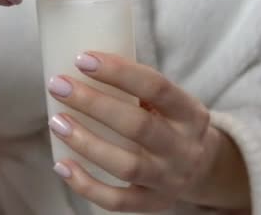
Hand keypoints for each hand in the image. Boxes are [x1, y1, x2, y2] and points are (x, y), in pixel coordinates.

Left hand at [46, 52, 235, 211]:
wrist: (203, 168)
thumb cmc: (172, 123)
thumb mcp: (172, 102)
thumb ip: (140, 87)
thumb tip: (85, 63)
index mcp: (191, 114)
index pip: (157, 87)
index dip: (119, 72)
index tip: (83, 59)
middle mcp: (184, 149)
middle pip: (138, 126)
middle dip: (93, 104)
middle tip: (59, 86)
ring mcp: (169, 180)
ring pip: (126, 166)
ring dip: (86, 143)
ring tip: (57, 122)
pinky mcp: (154, 203)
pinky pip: (117, 201)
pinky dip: (87, 185)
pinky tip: (62, 165)